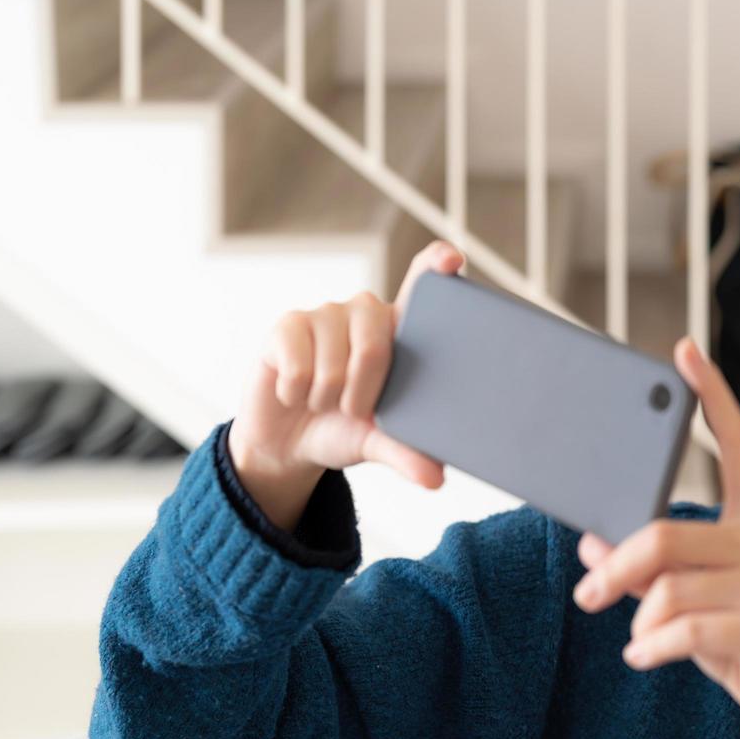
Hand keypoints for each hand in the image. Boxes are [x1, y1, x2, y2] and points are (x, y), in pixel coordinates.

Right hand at [229, 240, 462, 488]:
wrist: (288, 443)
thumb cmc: (345, 430)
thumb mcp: (379, 444)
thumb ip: (407, 453)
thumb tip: (435, 480)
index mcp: (400, 331)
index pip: (422, 284)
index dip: (436, 267)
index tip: (452, 258)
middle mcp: (366, 312)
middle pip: (377, 343)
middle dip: (364, 392)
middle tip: (354, 408)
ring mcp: (325, 313)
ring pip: (335, 360)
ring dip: (328, 397)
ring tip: (324, 400)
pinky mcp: (287, 324)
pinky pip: (298, 364)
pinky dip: (298, 393)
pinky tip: (295, 392)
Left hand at [572, 335, 739, 738]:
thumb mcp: (696, 602)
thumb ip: (651, 569)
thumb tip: (590, 541)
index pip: (731, 445)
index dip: (709, 396)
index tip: (682, 351)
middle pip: (663, 536)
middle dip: (614, 569)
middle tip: (587, 594)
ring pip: (667, 589)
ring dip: (640, 623)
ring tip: (641, 643)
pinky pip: (682, 629)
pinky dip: (649, 647)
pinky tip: (644, 656)